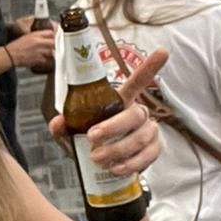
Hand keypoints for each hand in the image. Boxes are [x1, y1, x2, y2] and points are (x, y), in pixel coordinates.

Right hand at [6, 27, 56, 72]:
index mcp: (36, 35)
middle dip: (55, 44)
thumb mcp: (27, 36)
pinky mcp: (39, 60)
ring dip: (51, 52)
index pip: (50, 32)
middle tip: (53, 46)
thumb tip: (47, 36)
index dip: (54, 35)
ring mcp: (40, 52)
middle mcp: (39, 42)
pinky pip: (47, 60)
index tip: (55, 37)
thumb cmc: (16, 46)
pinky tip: (43, 59)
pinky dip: (47, 60)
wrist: (11, 55)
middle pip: (54, 42)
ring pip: (52, 52)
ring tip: (48, 53)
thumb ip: (38, 36)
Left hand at [50, 48, 168, 176]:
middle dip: (113, 127)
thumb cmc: (89, 143)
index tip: (163, 52)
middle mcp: (138, 113)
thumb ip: (64, 127)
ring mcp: (149, 132)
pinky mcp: (153, 150)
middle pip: (134, 114)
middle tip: (92, 138)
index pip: (136, 82)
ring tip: (98, 158)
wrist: (101, 167)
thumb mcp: (72, 134)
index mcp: (120, 102)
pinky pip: (148, 155)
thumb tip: (57, 122)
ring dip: (118, 149)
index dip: (150, 68)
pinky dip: (131, 163)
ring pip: (141, 137)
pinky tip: (116, 168)